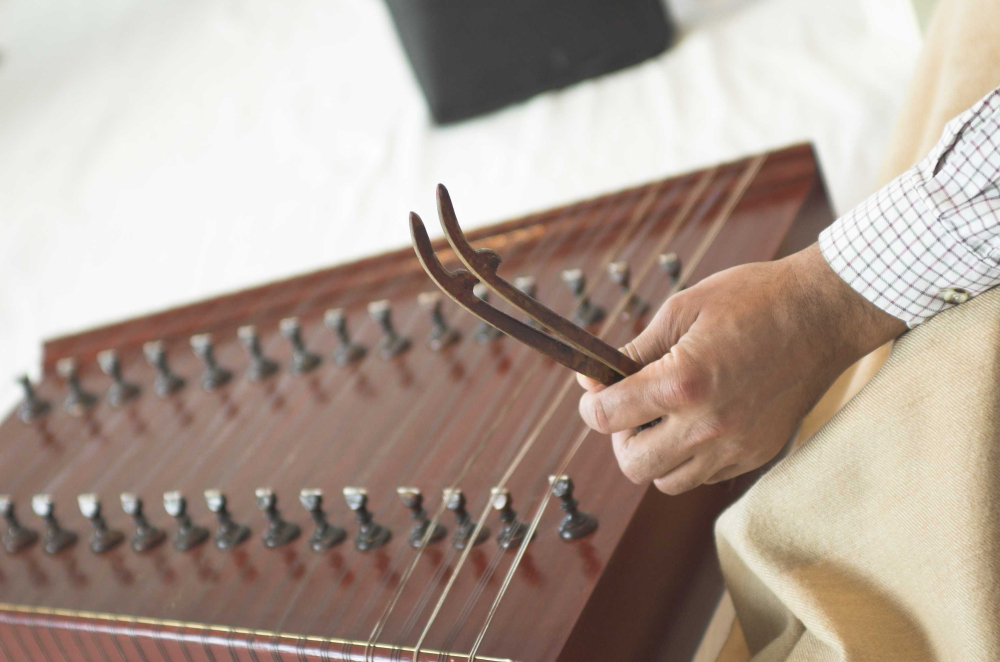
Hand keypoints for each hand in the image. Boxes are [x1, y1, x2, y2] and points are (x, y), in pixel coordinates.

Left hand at [577, 243, 905, 493]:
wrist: (823, 312)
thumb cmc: (752, 299)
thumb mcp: (681, 309)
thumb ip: (633, 351)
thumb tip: (592, 379)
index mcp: (682, 383)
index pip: (606, 418)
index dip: (591, 404)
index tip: (597, 391)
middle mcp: (707, 425)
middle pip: (631, 464)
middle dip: (620, 436)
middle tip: (632, 407)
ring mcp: (735, 446)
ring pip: (666, 480)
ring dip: (654, 453)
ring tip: (666, 415)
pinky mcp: (757, 454)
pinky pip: (703, 476)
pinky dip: (689, 457)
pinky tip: (699, 419)